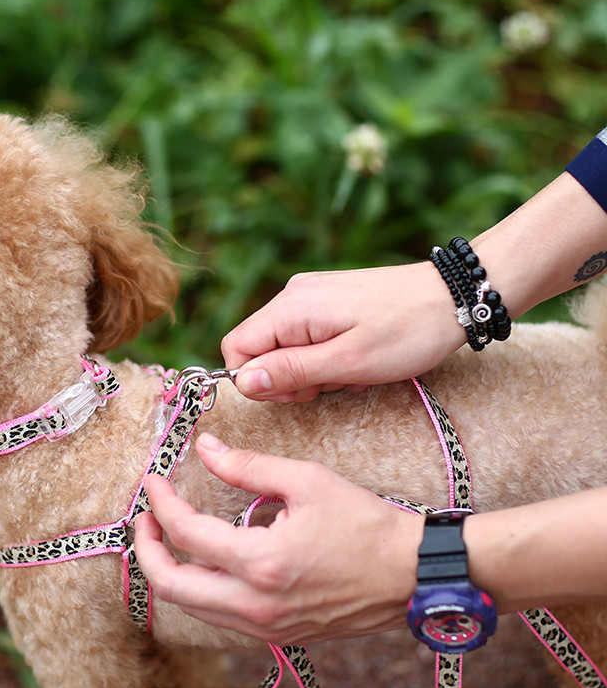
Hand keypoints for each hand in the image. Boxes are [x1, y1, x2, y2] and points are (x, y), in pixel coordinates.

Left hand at [134, 433, 423, 645]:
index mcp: (263, 563)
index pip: (188, 534)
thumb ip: (248, 465)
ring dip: (170, 571)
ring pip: (191, 608)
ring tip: (169, 536)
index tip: (153, 482)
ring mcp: (266, 627)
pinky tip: (206, 562)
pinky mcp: (277, 635)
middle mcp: (257, 605)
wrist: (412, 574)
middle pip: (172, 587)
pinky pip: (219, 617)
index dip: (161, 505)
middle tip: (147, 518)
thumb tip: (205, 449)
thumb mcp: (308, 481)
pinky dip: (199, 590)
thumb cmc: (366, 524)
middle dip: (147, 550)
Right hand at [221, 261, 465, 400]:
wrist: (451, 298)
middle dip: (288, 378)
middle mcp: (293, 296)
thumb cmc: (405, 332)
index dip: (257, 381)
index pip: (236, 348)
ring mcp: (310, 295)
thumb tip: (243, 381)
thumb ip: (290, 372)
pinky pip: (305, 337)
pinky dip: (324, 356)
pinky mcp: (327, 300)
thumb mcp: (347, 363)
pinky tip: (354, 359)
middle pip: (258, 349)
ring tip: (350, 371)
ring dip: (311, 370)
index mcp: (291, 308)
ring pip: (283, 347)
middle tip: (330, 384)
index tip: (298, 391)